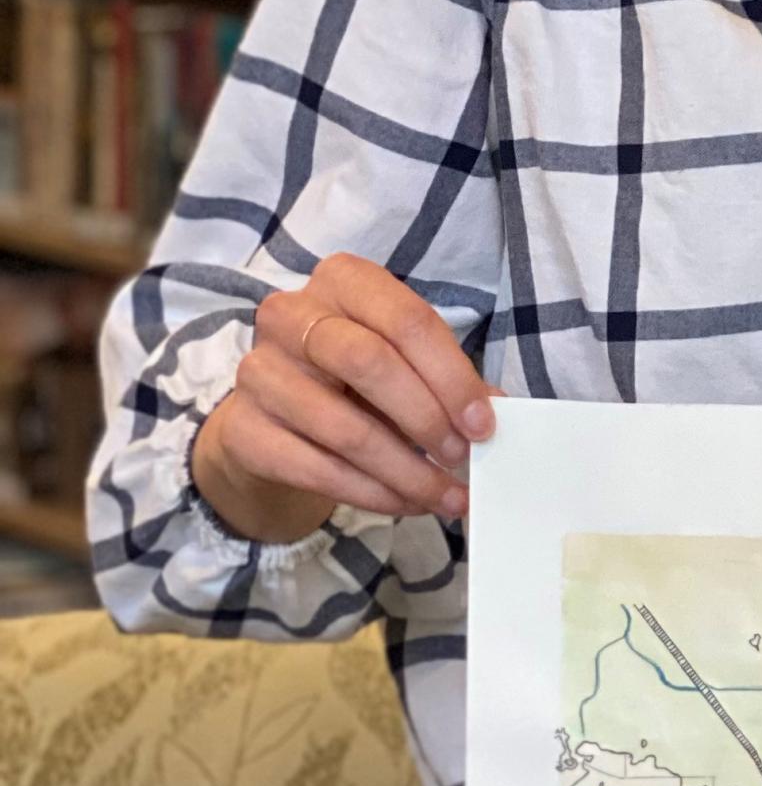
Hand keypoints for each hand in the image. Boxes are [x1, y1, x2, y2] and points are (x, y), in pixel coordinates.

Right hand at [192, 252, 493, 544]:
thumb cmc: (354, 380)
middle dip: (426, 418)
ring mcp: (258, 371)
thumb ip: (447, 381)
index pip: (407, 321)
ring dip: (406, 472)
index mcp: (342, 281)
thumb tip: (495, 413)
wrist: (276, 419)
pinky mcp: (241, 429)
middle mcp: (290, 315)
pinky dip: (373, 494)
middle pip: (369, 363)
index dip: (452, 377)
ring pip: (344, 429)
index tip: (484, 425)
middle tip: (462, 457)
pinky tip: (406, 504)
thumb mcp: (404, 365)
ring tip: (445, 496)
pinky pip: (318, 470)